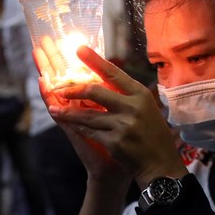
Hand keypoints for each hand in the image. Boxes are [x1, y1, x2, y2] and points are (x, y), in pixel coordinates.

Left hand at [43, 46, 185, 186]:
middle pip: (95, 91)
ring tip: (55, 110)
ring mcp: (123, 125)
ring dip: (69, 113)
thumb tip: (103, 80)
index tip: (79, 49)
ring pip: (87, 115)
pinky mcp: (114, 142)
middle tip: (59, 89)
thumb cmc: (152, 136)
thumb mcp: (146, 109)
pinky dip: (79, 128)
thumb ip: (127, 96)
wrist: (159, 165)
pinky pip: (90, 132)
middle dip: (73, 90)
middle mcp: (133, 107)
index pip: (114, 73)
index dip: (95, 61)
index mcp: (140, 95)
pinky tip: (70, 126)